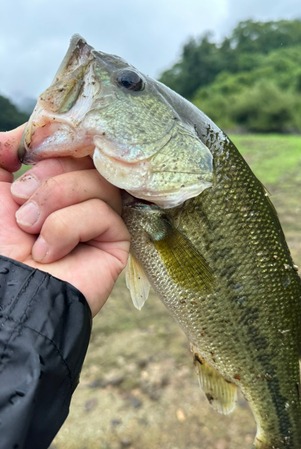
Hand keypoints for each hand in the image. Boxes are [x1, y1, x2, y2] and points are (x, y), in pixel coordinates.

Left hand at [0, 127, 129, 315]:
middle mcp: (80, 200)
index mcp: (53, 185)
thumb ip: (2, 150)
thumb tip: (30, 132)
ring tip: (31, 230)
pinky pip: (102, 212)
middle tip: (20, 205)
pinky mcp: (115, 241)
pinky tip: (50, 252)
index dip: (54, 144)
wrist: (5, 289)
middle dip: (47, 177)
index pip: (73, 147)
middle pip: (87, 160)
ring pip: (97, 183)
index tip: (29, 155)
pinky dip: (68, 228)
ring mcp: (100, 220)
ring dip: (54, 202)